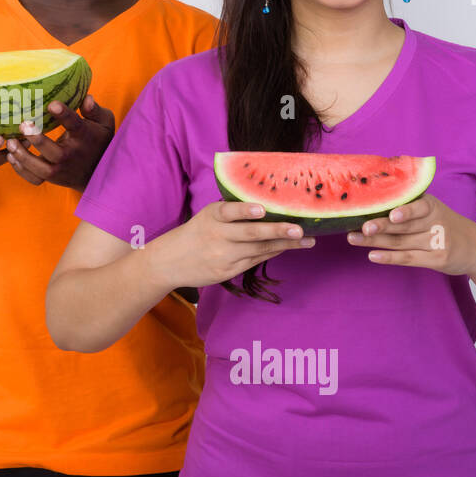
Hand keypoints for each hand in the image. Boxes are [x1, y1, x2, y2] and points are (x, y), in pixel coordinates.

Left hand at [4, 94, 115, 190]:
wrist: (96, 172)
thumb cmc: (97, 140)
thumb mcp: (104, 123)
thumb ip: (95, 110)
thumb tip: (87, 98)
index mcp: (83, 137)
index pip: (74, 125)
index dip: (64, 114)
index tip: (52, 104)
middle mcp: (71, 156)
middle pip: (54, 153)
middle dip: (37, 140)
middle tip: (23, 125)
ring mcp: (60, 170)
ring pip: (40, 169)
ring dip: (23, 157)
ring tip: (10, 142)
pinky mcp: (51, 179)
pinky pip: (34, 179)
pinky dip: (20, 170)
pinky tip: (11, 156)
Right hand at [149, 200, 314, 289]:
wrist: (168, 262)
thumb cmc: (195, 233)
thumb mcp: (206, 217)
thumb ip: (230, 212)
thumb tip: (266, 204)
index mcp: (211, 217)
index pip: (228, 212)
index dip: (245, 210)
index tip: (262, 209)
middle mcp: (217, 236)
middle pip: (251, 234)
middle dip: (277, 231)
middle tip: (299, 229)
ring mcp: (222, 257)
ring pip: (259, 250)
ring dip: (285, 244)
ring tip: (307, 240)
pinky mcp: (226, 272)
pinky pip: (254, 261)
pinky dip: (272, 252)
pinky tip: (288, 247)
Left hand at [347, 193, 475, 275]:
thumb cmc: (445, 225)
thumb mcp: (434, 210)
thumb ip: (409, 206)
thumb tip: (371, 205)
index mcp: (432, 206)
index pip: (418, 207)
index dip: (405, 211)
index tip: (391, 214)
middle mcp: (436, 223)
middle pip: (404, 226)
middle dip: (381, 226)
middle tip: (360, 227)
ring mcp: (437, 242)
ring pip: (401, 242)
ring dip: (375, 241)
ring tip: (353, 239)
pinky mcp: (437, 259)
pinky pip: (409, 258)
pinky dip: (389, 257)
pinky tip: (372, 256)